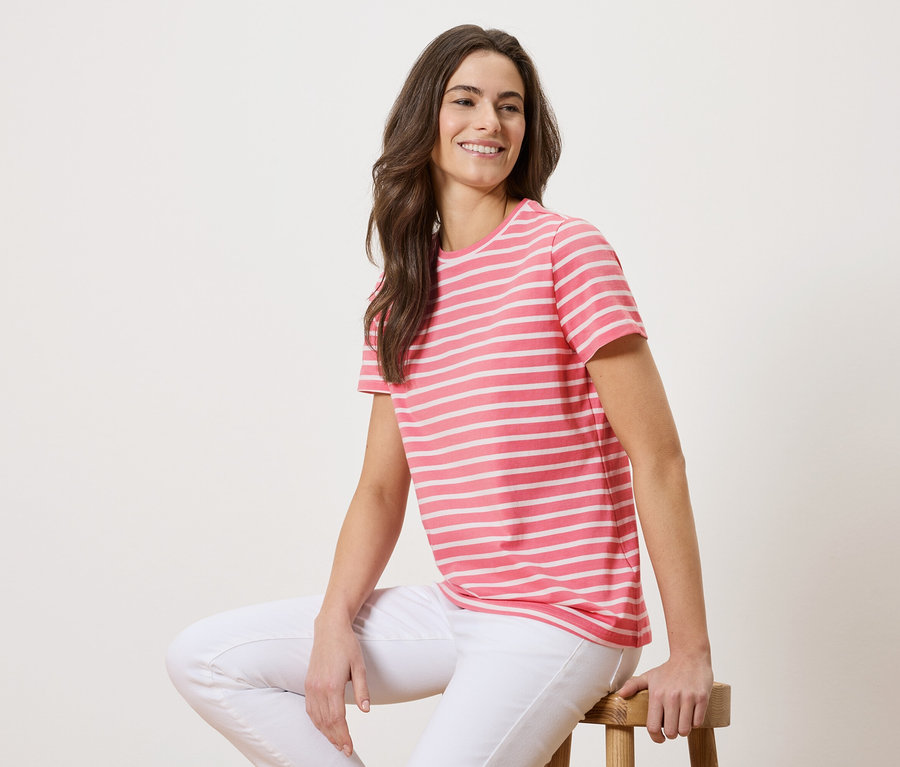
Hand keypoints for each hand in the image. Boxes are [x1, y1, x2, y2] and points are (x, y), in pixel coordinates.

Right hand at [305, 617, 369, 756]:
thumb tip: (367, 710)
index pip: (337, 719)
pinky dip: (316, 721)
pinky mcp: (308, 683)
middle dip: (335, 738)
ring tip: (336, 742)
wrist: (330, 628)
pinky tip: (323, 727)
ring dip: (325, 732)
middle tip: (344, 750)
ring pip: (316, 717)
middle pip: (325, 722)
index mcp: (332, 685)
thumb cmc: (347, 645)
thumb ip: (362, 689)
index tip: (348, 747)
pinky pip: (310, 708)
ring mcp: (311, 686)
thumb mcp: (360, 666)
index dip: (343, 735)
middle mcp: (319, 688)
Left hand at [616, 654, 712, 743]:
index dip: (656, 737)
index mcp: (656, 694)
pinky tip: (691, 713)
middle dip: (672, 733)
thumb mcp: (649, 676)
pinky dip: (695, 722)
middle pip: (671, 732)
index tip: (660, 738)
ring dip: (684, 729)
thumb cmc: (669, 669)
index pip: (653, 726)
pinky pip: (698, 722)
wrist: (690, 656)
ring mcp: (687, 698)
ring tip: (682, 719)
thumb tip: (620, 695)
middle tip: (672, 725)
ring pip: (685, 730)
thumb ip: (633, 685)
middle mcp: (671, 697)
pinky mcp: (702, 698)